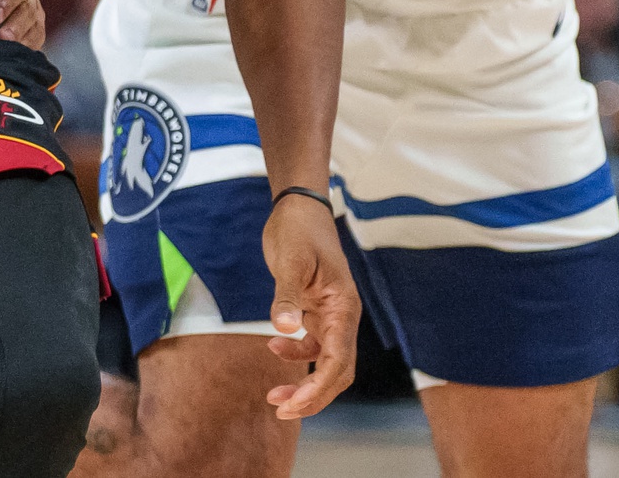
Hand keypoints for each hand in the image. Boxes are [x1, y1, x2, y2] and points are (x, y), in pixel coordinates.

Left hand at [261, 193, 361, 418]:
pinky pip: (313, 344)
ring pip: (325, 362)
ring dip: (304, 382)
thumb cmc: (299, 231)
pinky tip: (273, 348)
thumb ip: (287, 297)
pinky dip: (296, 354)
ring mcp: (331, 314)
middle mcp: (342, 316)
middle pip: (336, 371)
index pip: (338, 361)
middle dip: (312, 395)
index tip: (291, 405)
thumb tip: (283, 329)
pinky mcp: (315, 309)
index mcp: (344, 308)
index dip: (317, 388)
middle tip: (281, 410)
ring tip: (274, 397)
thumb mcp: (290, 262)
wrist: (298, 208)